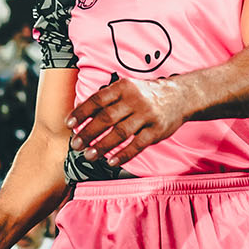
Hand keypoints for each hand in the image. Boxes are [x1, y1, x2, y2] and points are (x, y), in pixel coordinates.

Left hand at [67, 76, 186, 165]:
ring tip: (89, 155)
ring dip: (102, 146)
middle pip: (106, 118)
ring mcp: (147, 116)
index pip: (97, 100)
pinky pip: (137, 145)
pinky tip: (111, 161)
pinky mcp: (156, 131)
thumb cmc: (146, 95)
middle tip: (76, 144)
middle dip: (88, 133)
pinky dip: (123, 155)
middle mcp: (135, 100)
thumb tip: (82, 114)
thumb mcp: (127, 88)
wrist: (180, 97)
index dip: (81, 112)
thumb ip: (108, 99)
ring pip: (120, 133)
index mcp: (124, 87)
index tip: (69, 124)